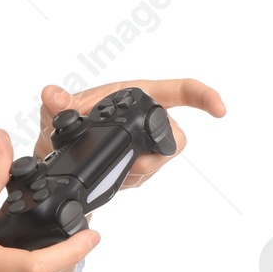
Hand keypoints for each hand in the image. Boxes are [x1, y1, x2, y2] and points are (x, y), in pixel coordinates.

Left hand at [35, 77, 226, 189]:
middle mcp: (147, 117)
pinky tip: (111, 176)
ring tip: (109, 166)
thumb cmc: (64, 121)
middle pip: (177, 136)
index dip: (204, 97)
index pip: (180, 91)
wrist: (53, 151)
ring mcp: (147, 144)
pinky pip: (146, 176)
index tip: (220, 110)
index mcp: (134, 94)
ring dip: (139, 170)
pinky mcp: (142, 164)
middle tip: (131, 162)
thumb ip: (57, 103)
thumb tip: (53, 95)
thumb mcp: (56, 110)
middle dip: (159, 154)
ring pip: (162, 160)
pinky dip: (129, 180)